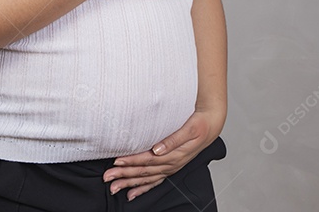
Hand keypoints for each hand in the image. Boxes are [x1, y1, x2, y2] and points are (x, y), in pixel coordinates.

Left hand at [102, 107, 224, 200]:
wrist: (210, 125)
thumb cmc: (199, 124)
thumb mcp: (190, 128)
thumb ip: (174, 139)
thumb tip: (158, 148)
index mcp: (174, 154)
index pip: (148, 159)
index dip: (132, 161)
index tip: (116, 161)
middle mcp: (171, 164)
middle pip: (144, 171)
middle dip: (124, 175)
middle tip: (107, 177)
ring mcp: (170, 167)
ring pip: (146, 178)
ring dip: (129, 183)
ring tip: (113, 187)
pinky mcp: (170, 167)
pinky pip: (154, 182)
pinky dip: (142, 188)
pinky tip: (131, 193)